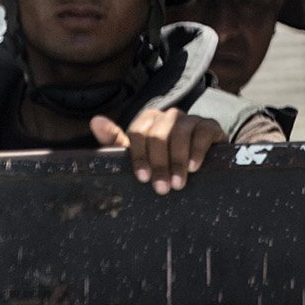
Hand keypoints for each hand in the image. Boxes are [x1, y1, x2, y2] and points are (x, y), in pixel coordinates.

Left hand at [91, 106, 225, 193]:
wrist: (202, 165)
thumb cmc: (164, 162)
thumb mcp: (140, 155)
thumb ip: (116, 142)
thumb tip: (95, 121)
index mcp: (148, 120)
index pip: (138, 132)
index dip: (139, 156)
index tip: (143, 178)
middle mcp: (168, 116)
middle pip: (158, 134)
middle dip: (159, 163)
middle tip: (162, 188)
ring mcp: (190, 119)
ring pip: (179, 132)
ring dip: (177, 160)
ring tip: (178, 184)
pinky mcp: (210, 126)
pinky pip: (202, 132)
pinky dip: (197, 150)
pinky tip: (194, 167)